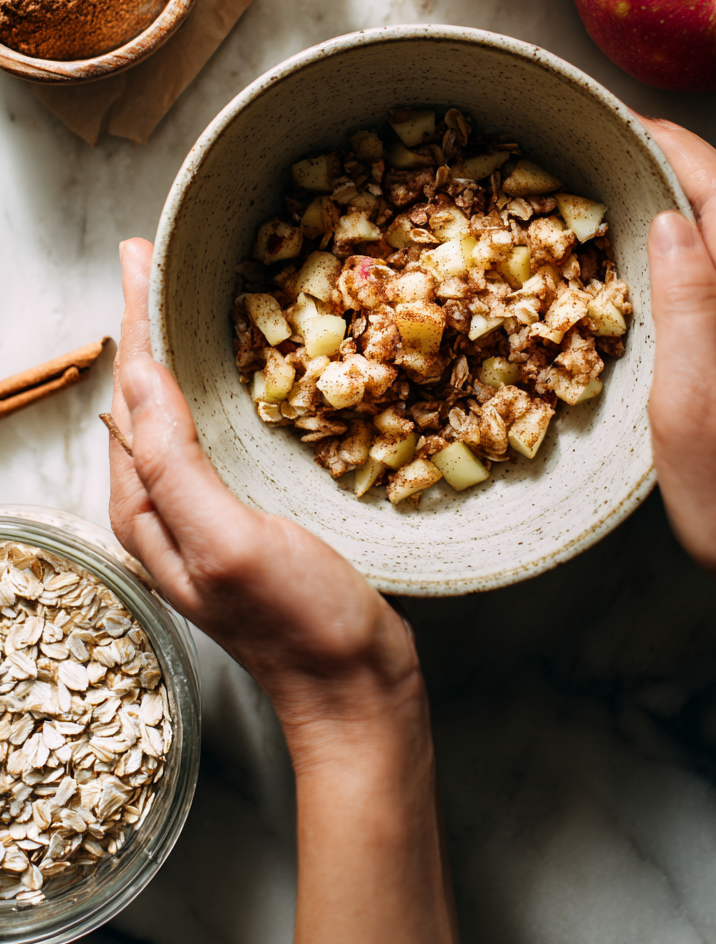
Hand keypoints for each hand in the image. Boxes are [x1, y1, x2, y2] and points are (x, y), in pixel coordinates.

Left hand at [108, 239, 465, 943]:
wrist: (356, 687)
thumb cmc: (297, 619)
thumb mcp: (229, 540)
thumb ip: (176, 463)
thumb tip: (138, 378)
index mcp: (146, 509)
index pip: (132, 394)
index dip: (135, 321)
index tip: (139, 256)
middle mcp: (163, 509)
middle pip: (145, 398)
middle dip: (146, 326)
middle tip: (155, 260)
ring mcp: (204, 514)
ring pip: (175, 414)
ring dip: (175, 354)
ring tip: (180, 301)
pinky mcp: (245, 517)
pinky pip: (213, 435)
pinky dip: (213, 391)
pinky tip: (230, 377)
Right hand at [644, 119, 715, 702]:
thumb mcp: (689, 406)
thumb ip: (685, 305)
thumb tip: (668, 222)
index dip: (674, 146)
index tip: (623, 119)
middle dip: (683, 155)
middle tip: (620, 135)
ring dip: (698, 190)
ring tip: (639, 173)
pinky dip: (711, 232)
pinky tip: (677, 242)